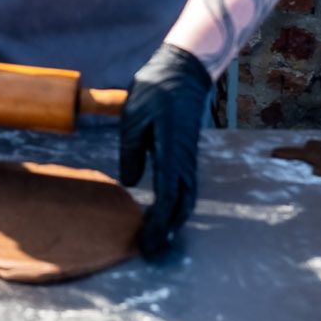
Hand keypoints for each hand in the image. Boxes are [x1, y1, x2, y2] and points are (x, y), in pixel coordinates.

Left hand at [118, 43, 212, 258]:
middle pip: (182, 205)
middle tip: (151, 250)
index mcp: (171, 152)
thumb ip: (131, 152)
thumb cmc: (156, 90)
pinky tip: (166, 212)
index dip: (158, 224)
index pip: (168, 198)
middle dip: (168, 230)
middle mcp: (184, 159)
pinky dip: (178, 205)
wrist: (184, 70)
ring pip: (187, 197)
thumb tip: (131, 184)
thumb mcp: (134, 118)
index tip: (147, 242)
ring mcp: (189, 157)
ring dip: (175, 220)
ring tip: (158, 238)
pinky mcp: (187, 153)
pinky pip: (186, 186)